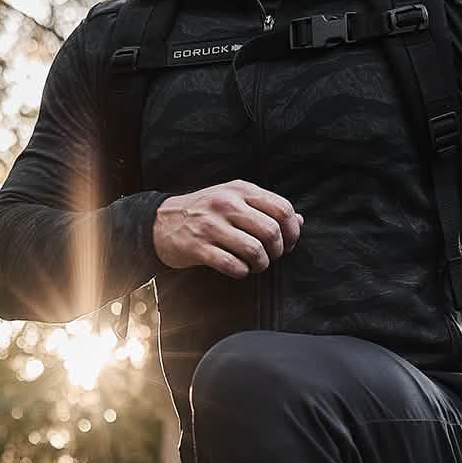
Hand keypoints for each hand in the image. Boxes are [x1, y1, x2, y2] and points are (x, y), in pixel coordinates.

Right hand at [153, 179, 303, 278]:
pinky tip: (239, 270)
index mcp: (241, 190)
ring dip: (260, 264)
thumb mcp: (236, 201)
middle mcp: (227, 204)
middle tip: (270, 257)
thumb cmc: (206, 213)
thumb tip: (299, 221)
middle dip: (277, 251)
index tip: (288, 244)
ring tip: (255, 265)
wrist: (162, 222)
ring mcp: (212, 225)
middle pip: (272, 231)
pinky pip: (232, 265)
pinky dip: (242, 272)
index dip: (292, 232)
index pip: (282, 209)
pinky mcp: (199, 247)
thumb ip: (267, 209)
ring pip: (254, 250)